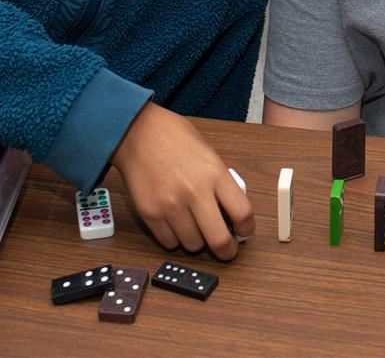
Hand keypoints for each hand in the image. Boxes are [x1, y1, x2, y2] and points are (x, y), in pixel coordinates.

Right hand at [109, 102, 252, 259]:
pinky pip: (169, 243)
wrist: (137, 132)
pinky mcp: (150, 214)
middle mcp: (195, 192)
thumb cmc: (174, 138)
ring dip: (198, 242)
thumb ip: (221, 183)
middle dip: (227, 251)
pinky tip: (176, 225)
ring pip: (193, 246)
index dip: (247, 229)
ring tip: (195, 229)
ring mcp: (171, 205)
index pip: (243, 214)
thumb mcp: (209, 154)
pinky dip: (175, 239)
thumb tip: (232, 214)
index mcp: (215, 174)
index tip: (244, 232)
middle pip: (219, 240)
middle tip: (226, 250)